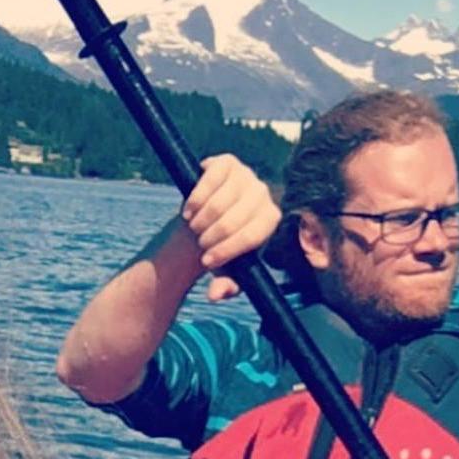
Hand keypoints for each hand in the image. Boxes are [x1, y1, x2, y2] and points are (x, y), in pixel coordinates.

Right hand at [180, 155, 280, 302]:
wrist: (208, 217)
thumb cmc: (221, 246)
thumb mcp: (226, 270)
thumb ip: (226, 286)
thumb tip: (214, 295)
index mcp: (270, 219)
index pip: (252, 235)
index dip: (227, 250)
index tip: (206, 262)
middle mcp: (263, 193)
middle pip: (234, 219)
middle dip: (211, 237)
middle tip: (200, 244)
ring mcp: (246, 175)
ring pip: (220, 202)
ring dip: (201, 220)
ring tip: (195, 229)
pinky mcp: (227, 163)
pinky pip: (209, 180)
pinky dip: (196, 199)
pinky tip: (189, 211)